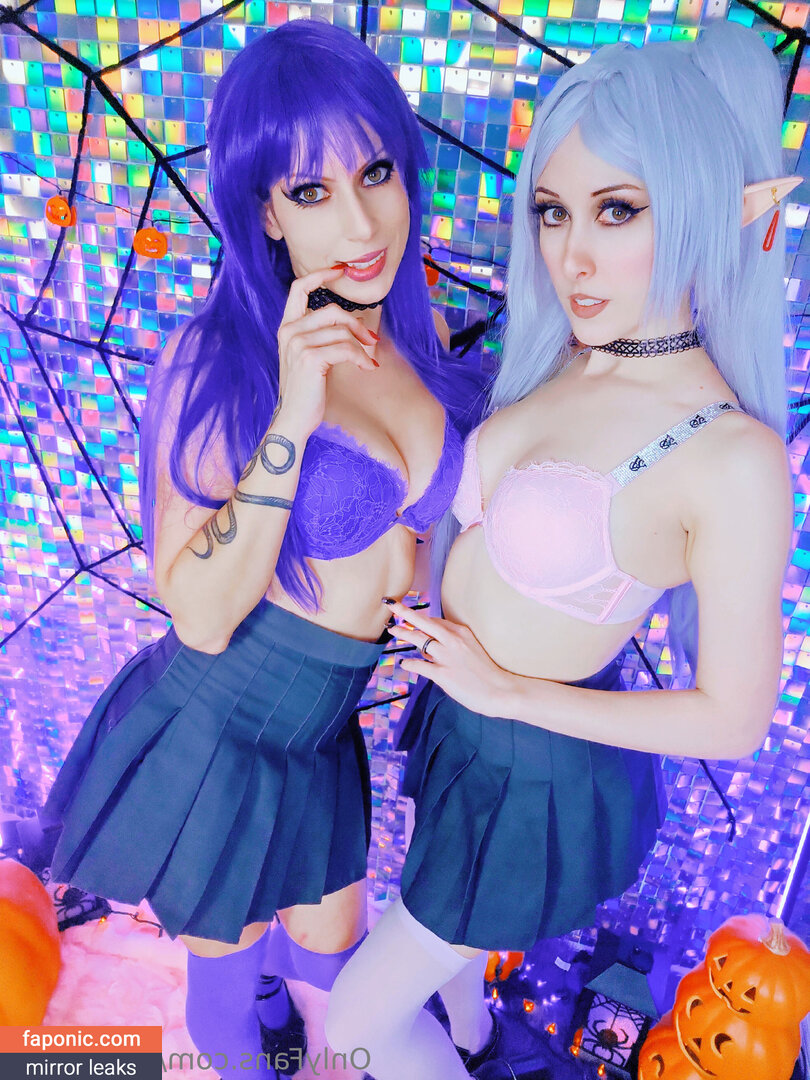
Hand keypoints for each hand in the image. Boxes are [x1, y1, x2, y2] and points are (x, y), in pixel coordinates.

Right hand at [276, 266, 378, 437]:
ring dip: (362, 347)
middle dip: (357, 324)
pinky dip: (361, 358)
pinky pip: (346, 348)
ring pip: (342, 331)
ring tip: (368, 360)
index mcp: (287, 328)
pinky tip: (367, 367)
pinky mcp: (311, 358)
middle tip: (372, 340)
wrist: (293, 418)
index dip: (319, 275)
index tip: (338, 270)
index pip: (298, 289)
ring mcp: (298, 344)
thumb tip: (351, 323)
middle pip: (332, 311)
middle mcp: (289, 332)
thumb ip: (320, 336)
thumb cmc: (305, 391)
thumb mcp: (309, 358)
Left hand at [385, 599, 516, 717]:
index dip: (421, 618)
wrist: (500, 691)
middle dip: (405, 612)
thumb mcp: (473, 649)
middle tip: (391, 605)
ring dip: (403, 633)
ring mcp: (447, 656)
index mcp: (462, 632)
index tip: (409, 615)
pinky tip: (403, 663)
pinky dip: (409, 663)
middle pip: (424, 622)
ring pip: (419, 640)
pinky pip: (419, 665)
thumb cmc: (487, 673)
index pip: (436, 621)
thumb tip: (436, 643)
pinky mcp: (443, 674)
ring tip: (392, 629)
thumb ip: (456, 643)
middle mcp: (453, 641)